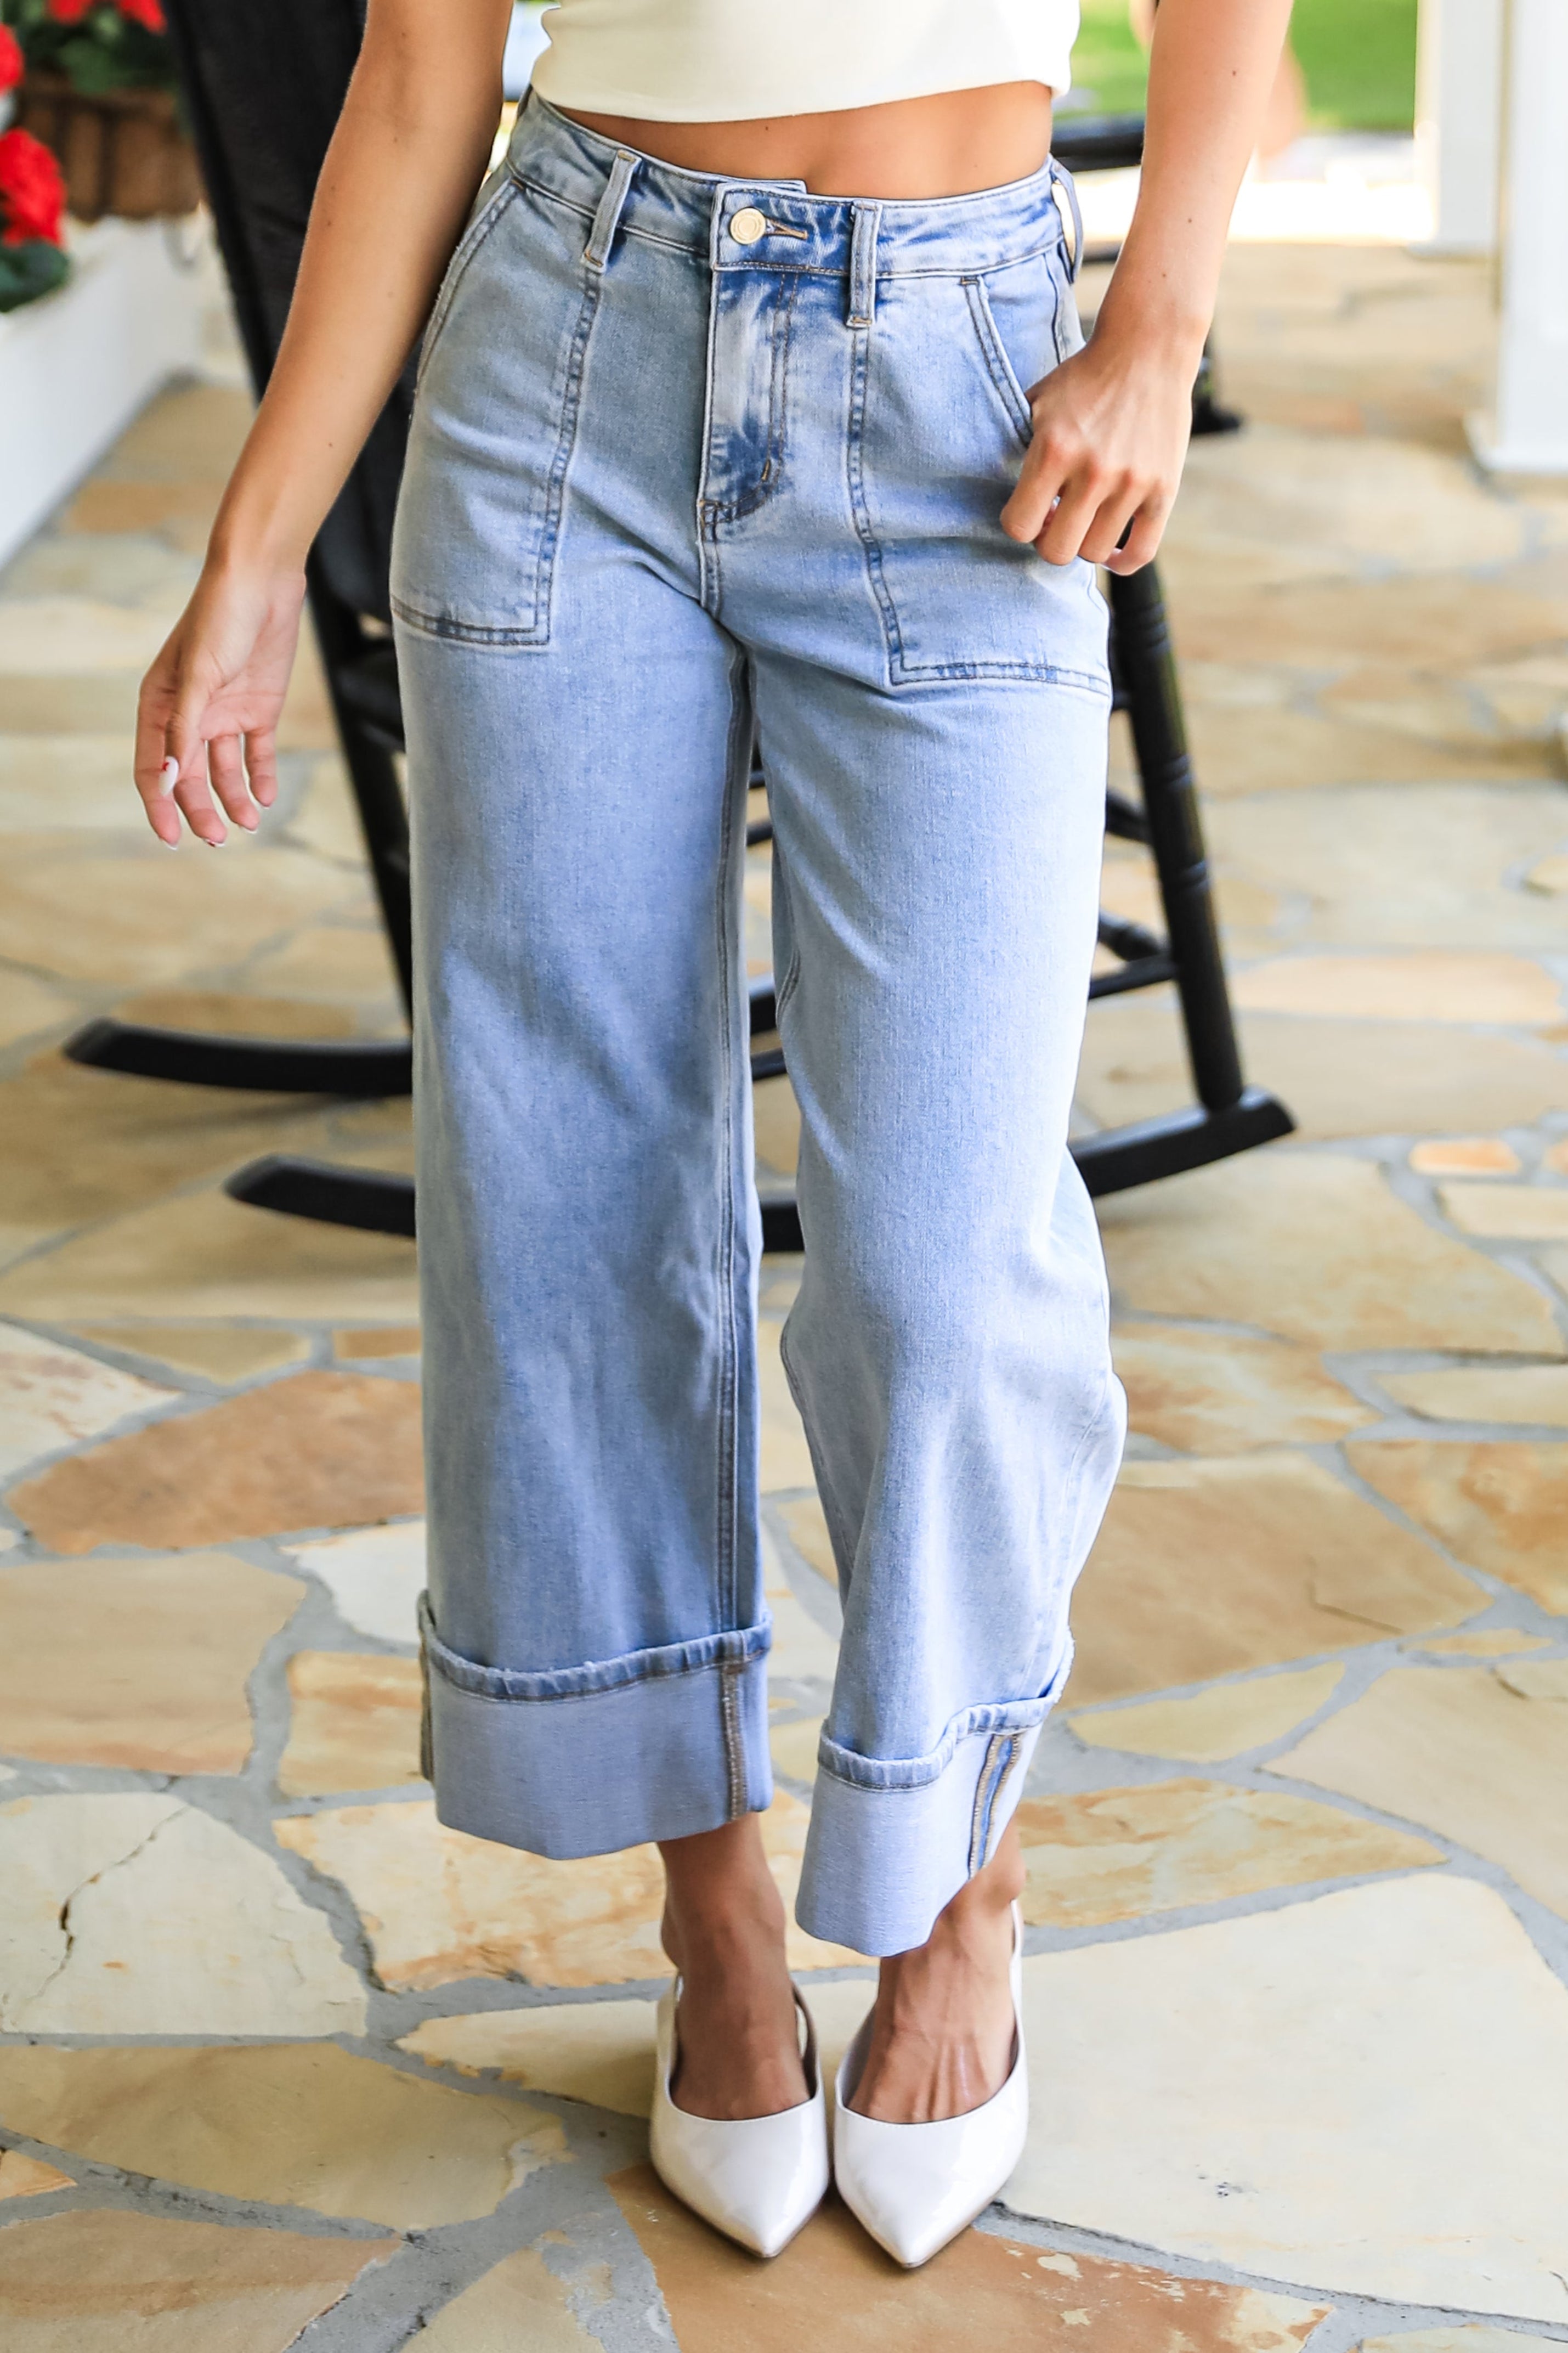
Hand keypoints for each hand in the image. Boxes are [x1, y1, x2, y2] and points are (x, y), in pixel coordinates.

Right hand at [134, 562, 306, 845]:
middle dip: (201, 810)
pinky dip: (260, 776)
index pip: (154, 769)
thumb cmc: (218, 620)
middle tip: (217, 838)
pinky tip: (265, 796)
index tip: (172, 839)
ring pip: (225, 770)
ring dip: (234, 798)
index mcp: (160, 706)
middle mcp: (189, 715)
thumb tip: (168, 779)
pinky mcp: (258, 709)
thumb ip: (183, 729)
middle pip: (190, 777)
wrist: (262, 583)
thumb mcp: (198, 677)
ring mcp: (225, 713)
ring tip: (249, 823)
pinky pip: (257, 754)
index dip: (160, 805)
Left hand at [999, 324, 1196, 574]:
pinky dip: (1122, 561)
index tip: (1030, 509)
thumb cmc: (1084, 379)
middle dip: (1049, 540)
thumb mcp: (1039, 403)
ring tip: (1084, 519)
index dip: (1019, 524)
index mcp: (1055, 450)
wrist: (1147, 348)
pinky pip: (1140, 552)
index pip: (1019, 526)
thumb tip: (1008, 495)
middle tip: (1055, 520)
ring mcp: (1132, 483)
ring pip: (1095, 553)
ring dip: (1084, 542)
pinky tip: (1112, 550)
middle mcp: (1094, 472)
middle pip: (1057, 552)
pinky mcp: (1164, 489)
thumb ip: (1018, 448)